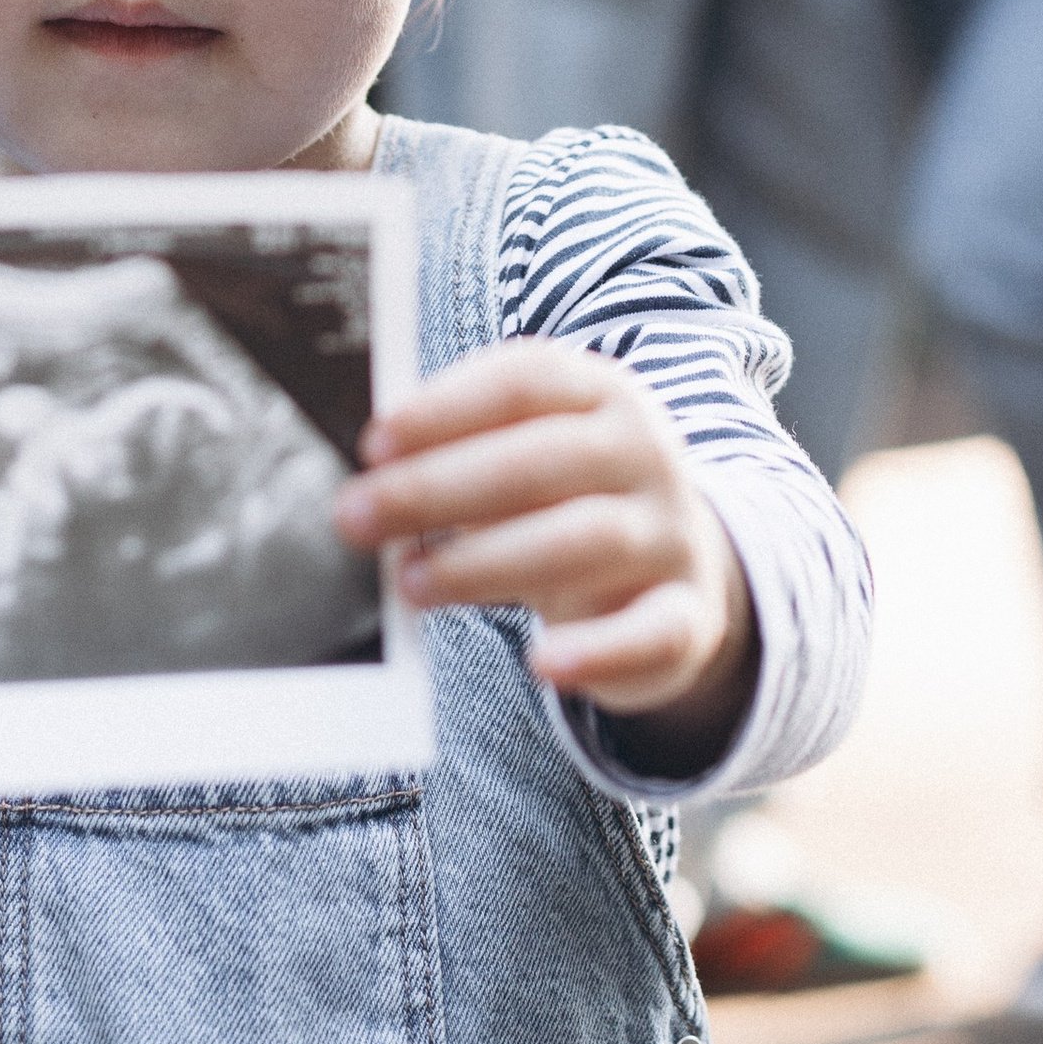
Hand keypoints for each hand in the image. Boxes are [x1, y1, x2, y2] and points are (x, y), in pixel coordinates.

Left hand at [332, 345, 758, 774]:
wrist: (680, 573)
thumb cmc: (566, 503)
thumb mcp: (527, 459)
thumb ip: (460, 454)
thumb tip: (371, 473)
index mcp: (601, 393)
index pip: (524, 381)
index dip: (445, 408)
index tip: (373, 443)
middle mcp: (644, 452)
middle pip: (541, 459)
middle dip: (437, 488)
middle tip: (354, 515)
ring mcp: (671, 534)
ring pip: (584, 540)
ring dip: (486, 563)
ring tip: (410, 584)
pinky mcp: (687, 616)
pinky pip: (649, 633)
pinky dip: (596, 651)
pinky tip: (541, 663)